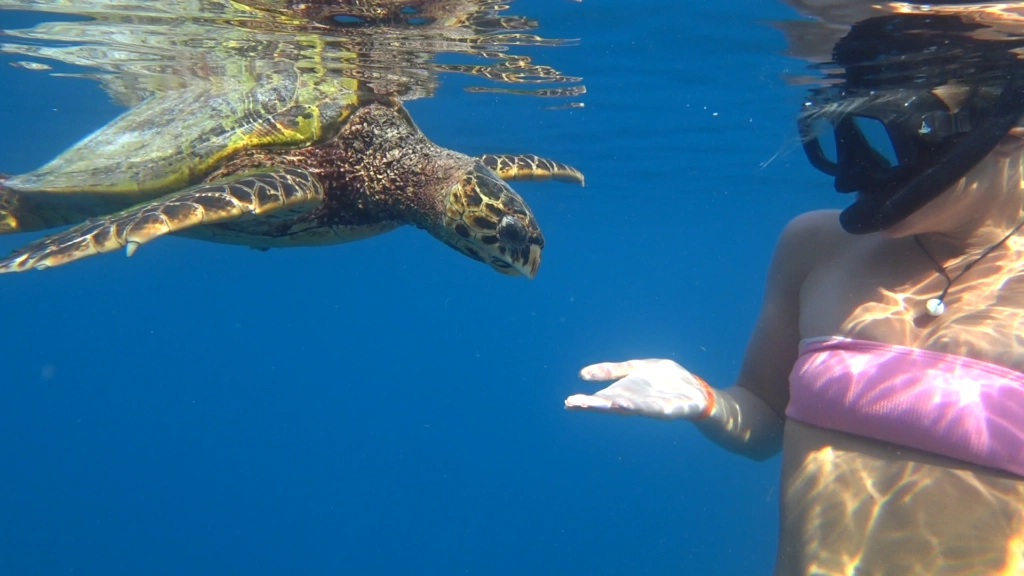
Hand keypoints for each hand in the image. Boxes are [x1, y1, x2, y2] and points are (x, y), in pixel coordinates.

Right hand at [564, 359, 713, 419]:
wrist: (697, 391)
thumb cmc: (666, 381)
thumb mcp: (636, 369)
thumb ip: (612, 371)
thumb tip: (581, 375)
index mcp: (627, 393)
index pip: (603, 398)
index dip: (586, 401)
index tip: (568, 402)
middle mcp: (637, 403)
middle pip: (613, 404)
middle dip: (595, 405)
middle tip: (574, 404)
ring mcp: (655, 406)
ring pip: (633, 408)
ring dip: (617, 407)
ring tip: (602, 403)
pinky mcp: (673, 408)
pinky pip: (656, 408)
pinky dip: (643, 408)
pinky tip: (630, 405)